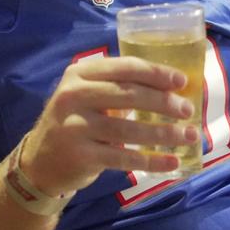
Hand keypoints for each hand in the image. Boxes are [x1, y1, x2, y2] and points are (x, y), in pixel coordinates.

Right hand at [19, 56, 197, 195]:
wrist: (39, 162)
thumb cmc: (74, 122)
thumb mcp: (86, 95)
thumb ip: (117, 87)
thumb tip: (170, 89)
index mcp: (79, 74)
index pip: (124, 67)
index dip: (155, 73)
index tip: (181, 81)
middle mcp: (73, 96)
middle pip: (128, 95)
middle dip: (164, 102)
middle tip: (188, 110)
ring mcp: (75, 127)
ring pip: (128, 129)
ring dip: (164, 133)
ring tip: (189, 135)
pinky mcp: (81, 155)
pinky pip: (124, 158)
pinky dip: (152, 160)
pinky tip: (172, 162)